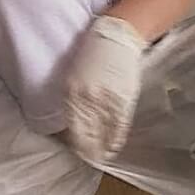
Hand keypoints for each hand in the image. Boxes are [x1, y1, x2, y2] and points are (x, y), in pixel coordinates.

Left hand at [62, 15, 144, 162]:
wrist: (117, 35)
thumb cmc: (95, 51)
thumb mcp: (76, 73)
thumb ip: (75, 95)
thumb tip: (71, 117)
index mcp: (71, 91)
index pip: (71, 124)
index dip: (73, 141)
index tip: (75, 151)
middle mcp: (86, 98)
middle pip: (85, 131)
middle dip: (86, 148)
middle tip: (88, 160)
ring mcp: (106, 99)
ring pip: (101, 131)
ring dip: (100, 147)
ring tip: (100, 158)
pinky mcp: (123, 98)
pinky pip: (118, 124)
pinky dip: (115, 137)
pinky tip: (113, 147)